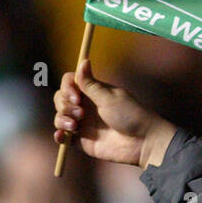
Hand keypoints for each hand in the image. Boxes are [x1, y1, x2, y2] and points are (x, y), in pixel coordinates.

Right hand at [53, 60, 176, 168]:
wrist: (142, 142)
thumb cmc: (130, 115)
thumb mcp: (109, 97)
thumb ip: (91, 84)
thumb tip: (83, 60)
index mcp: (93, 92)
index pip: (70, 82)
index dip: (67, 88)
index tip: (76, 96)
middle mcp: (86, 105)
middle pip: (61, 99)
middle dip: (64, 105)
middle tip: (80, 113)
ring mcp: (83, 123)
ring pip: (60, 116)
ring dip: (62, 119)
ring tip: (75, 126)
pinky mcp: (82, 140)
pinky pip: (63, 136)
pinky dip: (59, 136)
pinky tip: (63, 136)